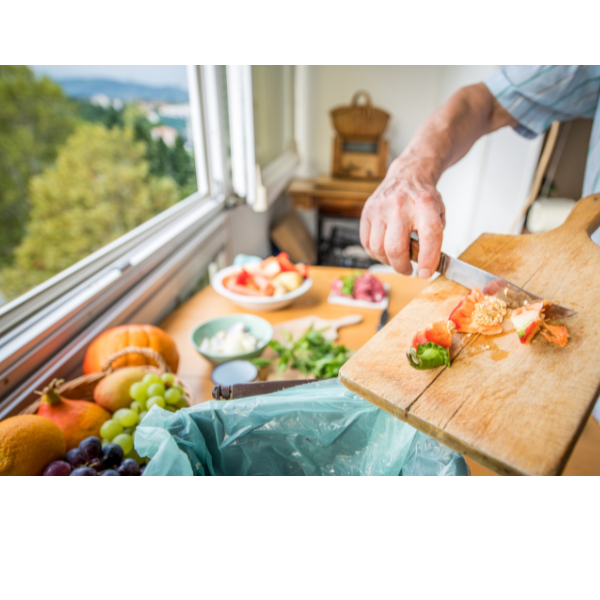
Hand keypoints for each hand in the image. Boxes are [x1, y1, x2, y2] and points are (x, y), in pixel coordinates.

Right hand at [360, 158, 445, 277]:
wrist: (407, 175)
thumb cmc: (422, 199)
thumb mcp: (438, 215)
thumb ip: (433, 240)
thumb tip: (425, 267)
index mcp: (425, 205)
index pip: (429, 235)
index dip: (427, 259)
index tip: (425, 273)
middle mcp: (400, 205)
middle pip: (395, 248)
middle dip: (402, 266)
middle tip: (408, 269)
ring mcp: (380, 208)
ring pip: (378, 249)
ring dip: (388, 261)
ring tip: (396, 258)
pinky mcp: (367, 212)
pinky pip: (366, 243)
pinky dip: (376, 253)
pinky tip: (385, 250)